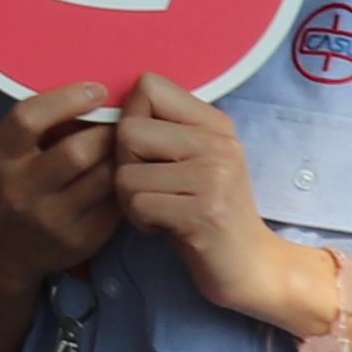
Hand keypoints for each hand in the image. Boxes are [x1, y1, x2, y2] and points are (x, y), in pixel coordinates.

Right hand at [0, 81, 124, 290]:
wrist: (8, 248)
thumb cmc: (19, 182)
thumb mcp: (14, 153)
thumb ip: (46, 125)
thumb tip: (99, 93)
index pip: (28, 119)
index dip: (67, 99)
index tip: (98, 90)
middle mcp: (20, 189)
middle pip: (76, 151)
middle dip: (109, 132)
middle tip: (129, 121)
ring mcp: (51, 218)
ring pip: (104, 179)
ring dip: (124, 157)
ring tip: (135, 145)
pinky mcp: (80, 239)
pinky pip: (116, 203)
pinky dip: (128, 183)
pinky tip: (132, 174)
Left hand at [107, 73, 323, 329]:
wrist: (251, 265)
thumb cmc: (203, 211)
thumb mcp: (190, 160)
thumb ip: (160, 130)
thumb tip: (100, 103)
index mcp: (215, 122)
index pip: (148, 86)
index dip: (130, 117)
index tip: (147, 151)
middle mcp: (219, 143)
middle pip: (128, 131)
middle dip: (124, 166)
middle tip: (151, 190)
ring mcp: (215, 176)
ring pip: (125, 172)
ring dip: (130, 200)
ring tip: (160, 210)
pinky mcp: (205, 212)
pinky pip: (138, 205)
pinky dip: (141, 221)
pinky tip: (166, 228)